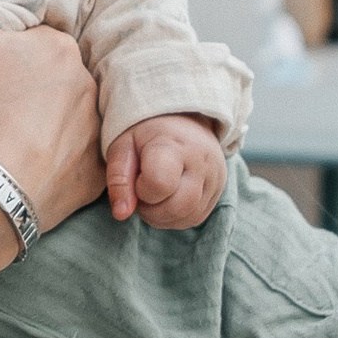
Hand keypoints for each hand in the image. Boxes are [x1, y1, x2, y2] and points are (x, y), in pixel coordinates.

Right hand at [0, 0, 105, 235]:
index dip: (5, 63)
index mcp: (62, 49)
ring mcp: (97, 135)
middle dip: (30, 95)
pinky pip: (83, 166)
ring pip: (69, 123)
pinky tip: (30, 173)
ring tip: (5, 147)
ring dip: (45, 130)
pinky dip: (61, 168)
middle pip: (55, 84)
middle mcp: (91, 87)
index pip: (35, 48)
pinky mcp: (97, 181)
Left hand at [106, 115, 226, 229]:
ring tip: (152, 194)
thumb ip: (118, 179)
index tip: (137, 177)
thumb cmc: (146, 134)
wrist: (180, 119)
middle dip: (150, 210)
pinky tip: (166, 199)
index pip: (159, 184)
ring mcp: (215, 177)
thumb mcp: (123, 146)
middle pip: (176, 207)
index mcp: (174, 145)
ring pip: (186, 217)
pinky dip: (175, 217)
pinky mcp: (218, 190)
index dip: (140, 190)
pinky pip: (195, 218)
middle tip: (140, 191)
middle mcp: (202, 162)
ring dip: (161, 216)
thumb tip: (121, 214)